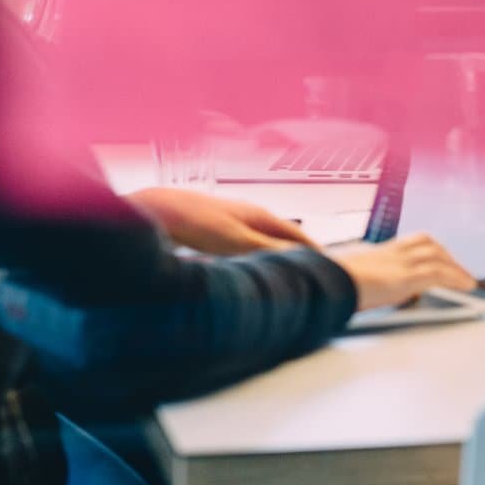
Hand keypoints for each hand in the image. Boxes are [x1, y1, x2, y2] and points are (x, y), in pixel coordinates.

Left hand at [129, 188, 315, 255]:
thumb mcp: (236, 241)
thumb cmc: (195, 223)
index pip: (297, 234)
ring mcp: (230, 221)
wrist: (157, 210)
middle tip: (309, 273)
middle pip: (280, 236)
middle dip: (296, 253)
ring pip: (260, 241)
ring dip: (272, 256)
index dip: (314, 251)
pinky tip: (243, 269)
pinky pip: (241, 246)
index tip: (328, 267)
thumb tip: (300, 259)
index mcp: (259, 215)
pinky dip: (251, 258)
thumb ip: (268, 249)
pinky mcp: (212, 230)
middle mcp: (248, 215)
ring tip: (281, 274)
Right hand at [328, 234, 479, 310]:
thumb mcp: (350, 280)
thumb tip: (371, 293)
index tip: (437, 256)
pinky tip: (467, 286)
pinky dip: (456, 278)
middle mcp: (390, 253)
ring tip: (467, 280)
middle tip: (459, 269)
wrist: (325, 286)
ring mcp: (398, 263)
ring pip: (436, 255)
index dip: (426, 249)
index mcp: (377, 253)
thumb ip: (365, 282)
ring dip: (455, 267)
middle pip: (427, 244)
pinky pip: (438, 273)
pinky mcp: (404, 277)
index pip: (409, 242)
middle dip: (445, 255)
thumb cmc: (331, 286)